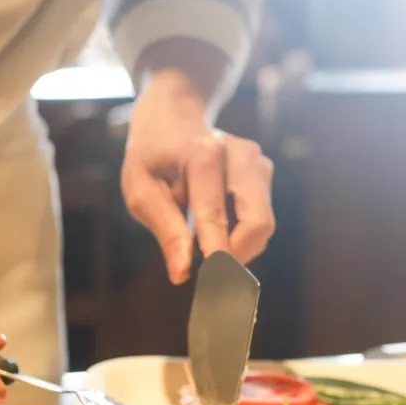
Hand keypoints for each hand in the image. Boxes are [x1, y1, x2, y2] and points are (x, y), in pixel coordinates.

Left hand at [121, 71, 275, 284]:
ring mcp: (257, 161)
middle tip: (212, 279)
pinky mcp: (265, 171)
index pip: (215, 214)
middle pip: (257, 222)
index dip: (218, 255)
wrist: (173, 116)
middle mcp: (239, 154)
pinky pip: (260, 218)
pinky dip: (240, 234)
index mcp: (202, 154)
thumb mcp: (140, 189)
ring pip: (263, 225)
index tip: (217, 288)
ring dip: (238, 247)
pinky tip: (216, 226)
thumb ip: (164, 229)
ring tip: (206, 245)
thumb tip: (182, 273)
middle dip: (237, 257)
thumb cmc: (151, 157)